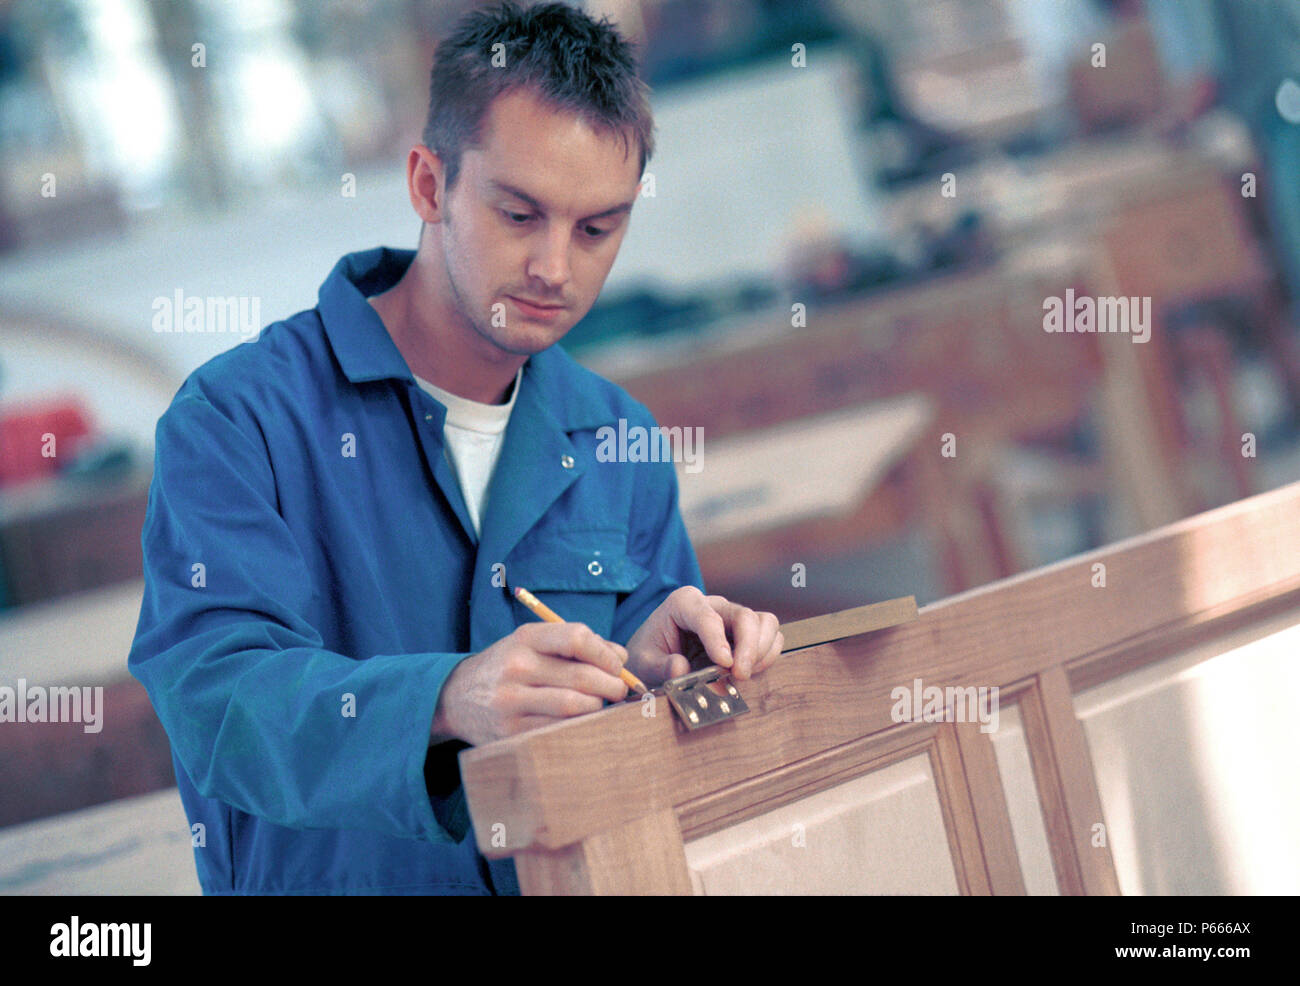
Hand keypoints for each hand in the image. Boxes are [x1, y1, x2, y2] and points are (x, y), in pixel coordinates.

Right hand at [432, 622, 628, 746]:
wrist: (456, 698)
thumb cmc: (509, 667)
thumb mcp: (533, 644)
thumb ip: (577, 645)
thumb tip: (621, 657)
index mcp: (525, 638)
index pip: (576, 638)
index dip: (606, 653)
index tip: (617, 664)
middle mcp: (516, 667)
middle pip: (582, 677)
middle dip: (612, 685)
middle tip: (618, 690)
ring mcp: (511, 702)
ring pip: (575, 706)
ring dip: (597, 707)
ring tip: (598, 705)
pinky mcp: (511, 732)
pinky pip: (560, 730)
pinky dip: (580, 726)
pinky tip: (582, 722)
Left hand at [624, 586, 782, 686]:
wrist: (655, 657)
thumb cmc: (649, 654)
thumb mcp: (644, 662)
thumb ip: (660, 666)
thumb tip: (680, 668)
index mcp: (683, 603)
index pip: (707, 616)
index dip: (717, 640)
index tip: (724, 663)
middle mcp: (713, 605)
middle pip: (744, 616)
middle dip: (748, 646)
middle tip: (740, 675)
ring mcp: (731, 617)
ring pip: (764, 622)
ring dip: (761, 650)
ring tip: (745, 675)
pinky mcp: (744, 633)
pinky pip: (770, 636)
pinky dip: (767, 655)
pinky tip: (751, 672)